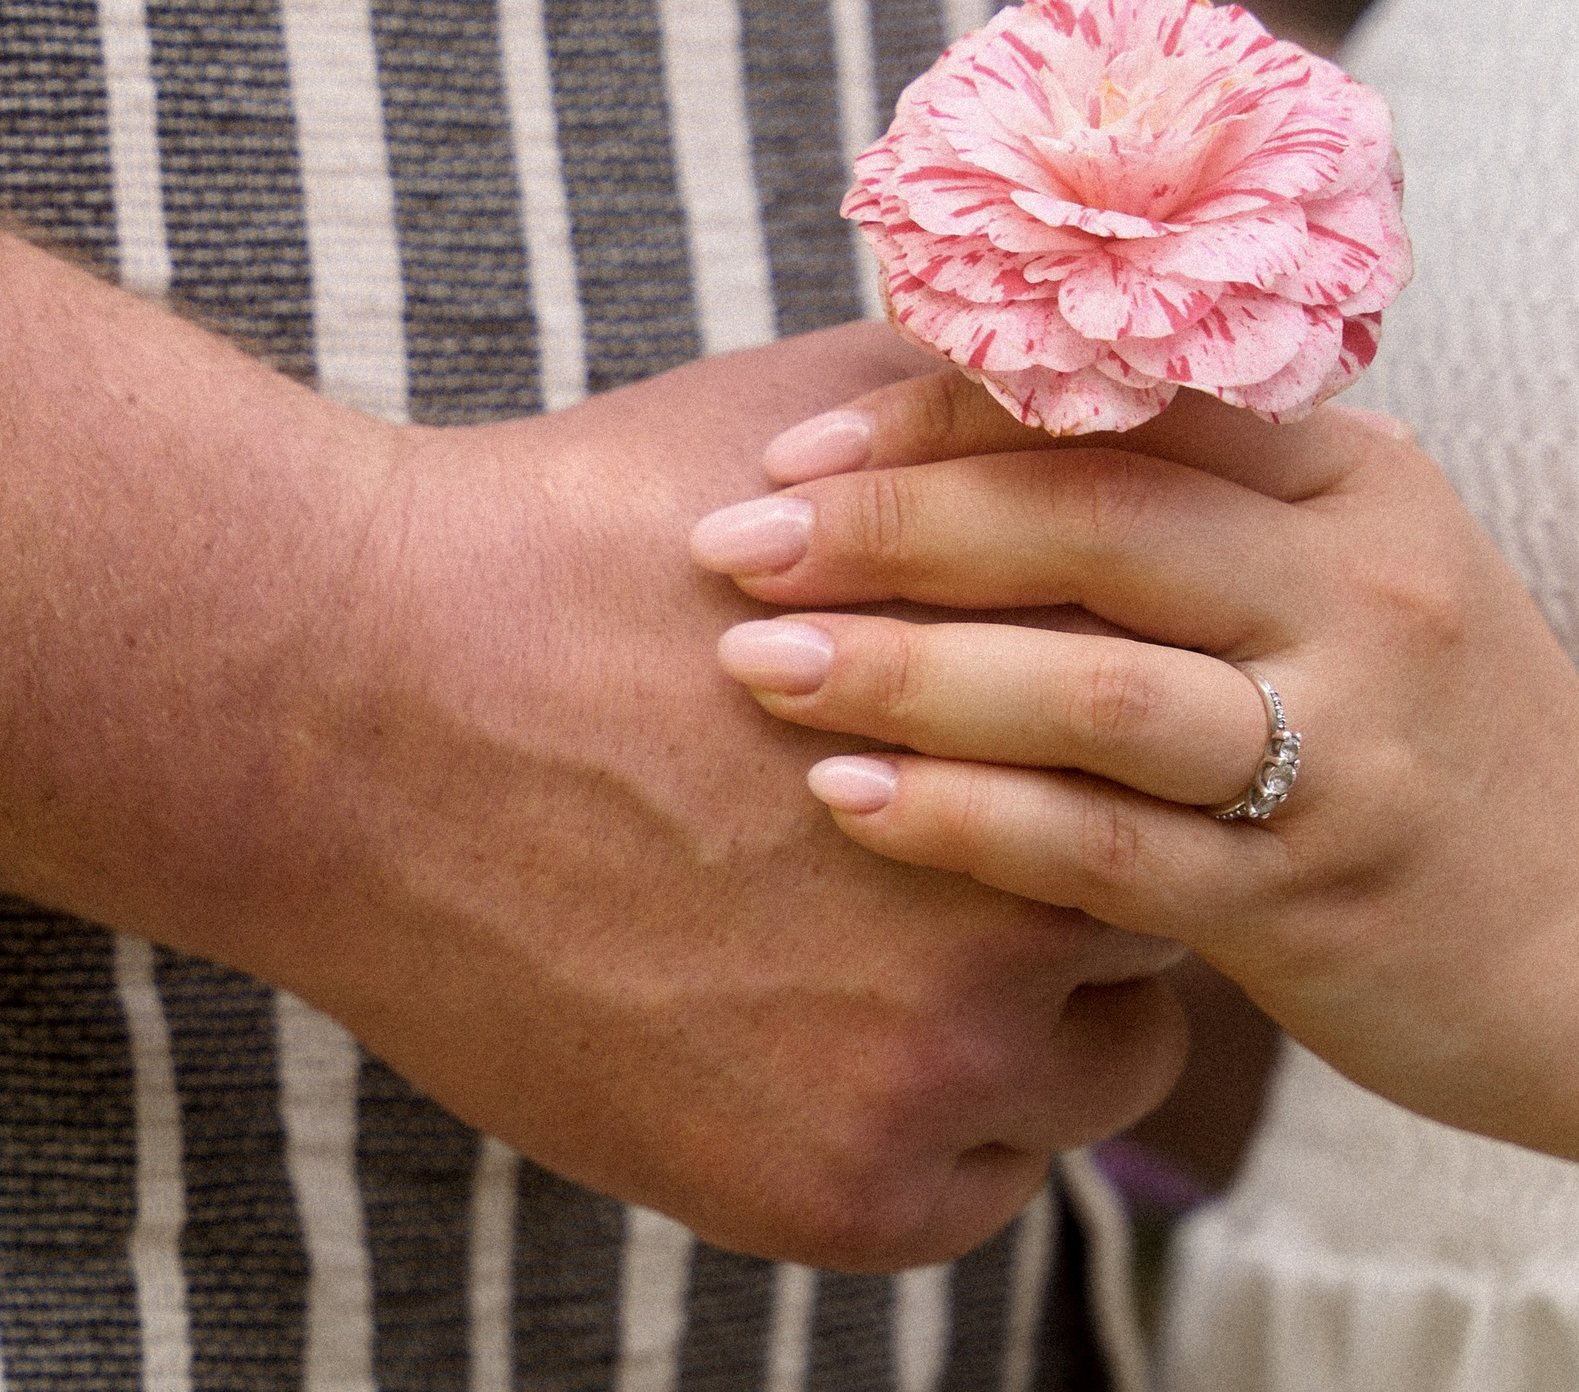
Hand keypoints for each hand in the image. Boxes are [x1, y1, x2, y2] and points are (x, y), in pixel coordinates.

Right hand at [262, 332, 1187, 1268]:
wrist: (370, 700)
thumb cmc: (603, 531)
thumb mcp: (828, 414)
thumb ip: (1006, 417)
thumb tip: (1124, 384)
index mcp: (1059, 691)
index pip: (1208, 727)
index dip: (1142, 708)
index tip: (1079, 702)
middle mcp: (1036, 888)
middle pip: (1170, 893)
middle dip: (1098, 845)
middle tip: (1001, 812)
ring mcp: (942, 1062)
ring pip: (1102, 1055)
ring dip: (1039, 996)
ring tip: (920, 920)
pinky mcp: (842, 1193)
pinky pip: (990, 1180)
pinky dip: (942, 1110)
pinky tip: (850, 1019)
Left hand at [695, 372, 1578, 1351]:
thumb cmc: (1433, 734)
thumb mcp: (1354, 565)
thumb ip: (1199, 495)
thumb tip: (960, 419)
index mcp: (1354, 480)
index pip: (1125, 401)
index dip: (947, 406)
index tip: (800, 433)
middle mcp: (1359, 588)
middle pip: (1091, 516)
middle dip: (888, 520)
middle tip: (733, 533)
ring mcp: (1344, 745)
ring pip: (1088, 680)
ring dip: (901, 663)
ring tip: (750, 658)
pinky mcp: (1314, 896)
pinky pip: (1106, 845)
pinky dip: (966, 813)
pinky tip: (850, 797)